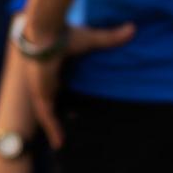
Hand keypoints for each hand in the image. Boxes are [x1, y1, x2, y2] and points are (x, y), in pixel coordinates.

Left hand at [20, 20, 135, 147]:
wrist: (45, 33)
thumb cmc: (64, 34)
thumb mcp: (90, 39)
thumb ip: (110, 37)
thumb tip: (132, 28)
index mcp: (53, 67)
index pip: (58, 83)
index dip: (64, 92)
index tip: (72, 102)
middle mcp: (45, 79)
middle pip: (51, 99)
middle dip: (57, 112)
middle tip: (70, 123)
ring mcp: (40, 88)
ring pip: (47, 111)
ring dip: (53, 126)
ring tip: (62, 143)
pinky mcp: (39, 94)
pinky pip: (45, 116)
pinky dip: (51, 129)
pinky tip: (58, 144)